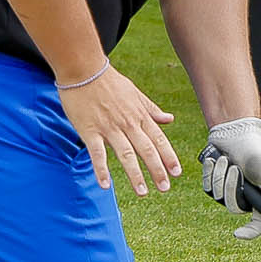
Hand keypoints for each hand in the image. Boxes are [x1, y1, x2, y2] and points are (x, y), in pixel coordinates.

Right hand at [58, 65, 178, 195]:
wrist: (83, 69)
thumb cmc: (109, 81)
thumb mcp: (135, 93)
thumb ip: (151, 109)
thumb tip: (169, 119)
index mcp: (139, 116)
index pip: (159, 139)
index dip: (169, 156)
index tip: (177, 172)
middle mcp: (128, 123)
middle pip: (146, 150)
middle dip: (157, 170)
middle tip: (165, 188)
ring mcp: (109, 128)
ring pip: (125, 154)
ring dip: (135, 175)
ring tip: (143, 192)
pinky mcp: (89, 130)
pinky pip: (97, 153)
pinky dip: (101, 169)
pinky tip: (105, 185)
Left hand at [202, 116, 260, 238]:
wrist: (237, 133)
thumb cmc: (257, 152)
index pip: (258, 224)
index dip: (249, 233)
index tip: (237, 234)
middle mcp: (245, 198)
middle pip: (233, 207)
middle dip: (231, 186)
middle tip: (235, 168)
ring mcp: (228, 191)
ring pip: (218, 196)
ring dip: (220, 175)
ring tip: (226, 159)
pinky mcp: (214, 183)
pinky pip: (207, 187)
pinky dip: (210, 172)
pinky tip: (215, 159)